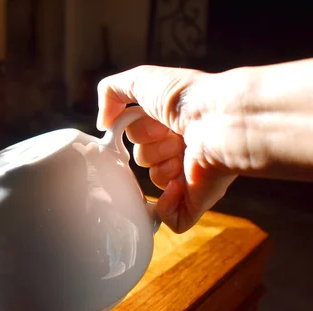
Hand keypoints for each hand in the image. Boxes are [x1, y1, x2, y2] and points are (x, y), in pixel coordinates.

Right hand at [96, 66, 240, 232]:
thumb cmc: (188, 98)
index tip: (152, 118)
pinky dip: (167, 205)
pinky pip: (169, 217)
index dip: (138, 129)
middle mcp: (183, 147)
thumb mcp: (141, 80)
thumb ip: (112, 92)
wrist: (221, 121)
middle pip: (142, 159)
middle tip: (172, 134)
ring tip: (183, 152)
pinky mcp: (197, 199)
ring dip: (163, 167)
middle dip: (152, 147)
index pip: (136, 135)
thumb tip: (102, 122)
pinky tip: (179, 185)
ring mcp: (190, 175)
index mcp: (172, 123)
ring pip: (153, 182)